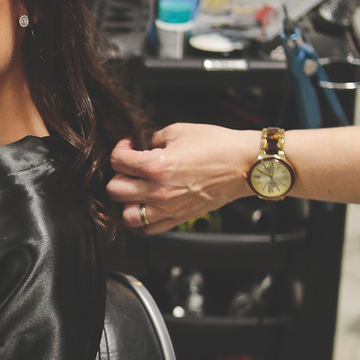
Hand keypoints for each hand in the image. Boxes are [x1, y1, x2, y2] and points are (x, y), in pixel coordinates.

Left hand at [107, 124, 254, 231]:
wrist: (244, 165)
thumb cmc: (218, 146)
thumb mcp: (179, 131)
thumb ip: (154, 138)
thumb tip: (143, 145)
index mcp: (156, 166)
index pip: (118, 162)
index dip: (120, 149)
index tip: (128, 146)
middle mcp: (159, 191)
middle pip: (115, 190)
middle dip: (118, 176)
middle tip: (129, 168)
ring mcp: (169, 208)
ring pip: (128, 216)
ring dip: (127, 202)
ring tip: (135, 190)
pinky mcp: (180, 218)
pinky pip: (150, 229)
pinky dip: (144, 219)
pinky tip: (149, 205)